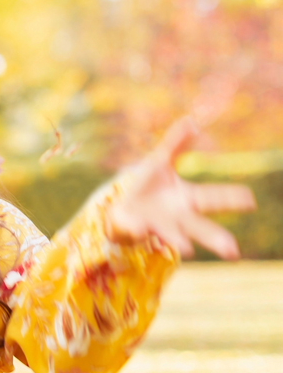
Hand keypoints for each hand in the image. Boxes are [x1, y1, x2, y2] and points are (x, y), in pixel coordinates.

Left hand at [105, 117, 255, 259]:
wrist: (122, 208)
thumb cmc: (148, 186)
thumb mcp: (161, 160)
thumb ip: (175, 143)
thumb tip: (191, 121)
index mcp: (186, 198)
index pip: (212, 198)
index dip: (232, 198)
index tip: (251, 199)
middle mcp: (177, 217)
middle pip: (200, 227)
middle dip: (216, 238)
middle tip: (232, 250)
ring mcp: (157, 226)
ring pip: (173, 237)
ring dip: (179, 241)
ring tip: (187, 250)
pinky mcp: (136, 229)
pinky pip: (136, 229)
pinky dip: (137, 229)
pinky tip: (141, 229)